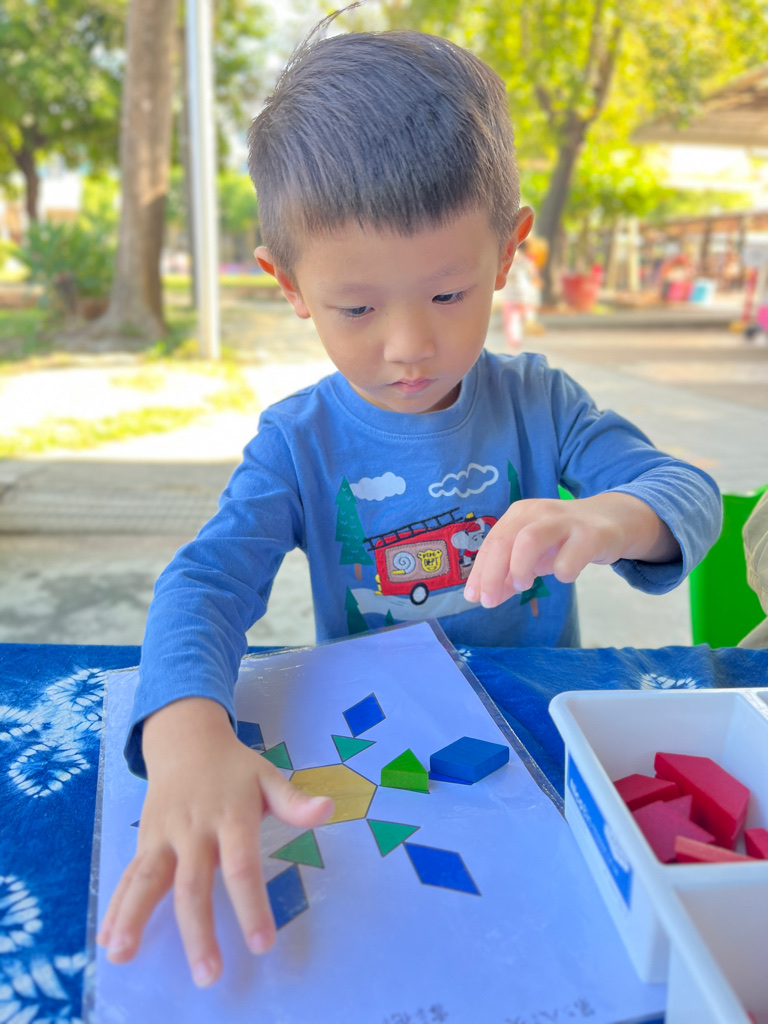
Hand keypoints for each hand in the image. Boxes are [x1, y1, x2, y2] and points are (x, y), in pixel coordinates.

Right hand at [96, 697, 332, 986]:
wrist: (186, 739)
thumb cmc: (234, 769)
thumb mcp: (267, 777)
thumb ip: (294, 802)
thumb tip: (328, 809)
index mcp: (231, 815)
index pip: (241, 866)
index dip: (251, 905)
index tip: (261, 944)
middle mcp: (194, 828)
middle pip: (194, 884)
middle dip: (198, 931)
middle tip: (207, 974)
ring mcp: (165, 835)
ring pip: (149, 879)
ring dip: (135, 917)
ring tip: (124, 956)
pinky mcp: (145, 839)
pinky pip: (130, 875)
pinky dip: (117, 906)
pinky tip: (109, 939)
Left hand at [464, 492, 677, 607]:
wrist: (611, 521)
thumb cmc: (563, 540)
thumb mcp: (533, 555)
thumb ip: (510, 575)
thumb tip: (485, 598)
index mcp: (519, 515)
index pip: (491, 543)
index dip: (479, 572)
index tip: (473, 597)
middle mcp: (538, 513)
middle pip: (504, 541)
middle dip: (492, 574)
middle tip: (490, 601)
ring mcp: (564, 521)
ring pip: (529, 540)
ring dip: (520, 568)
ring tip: (524, 586)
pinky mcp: (590, 535)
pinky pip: (568, 560)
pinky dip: (561, 574)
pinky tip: (565, 574)